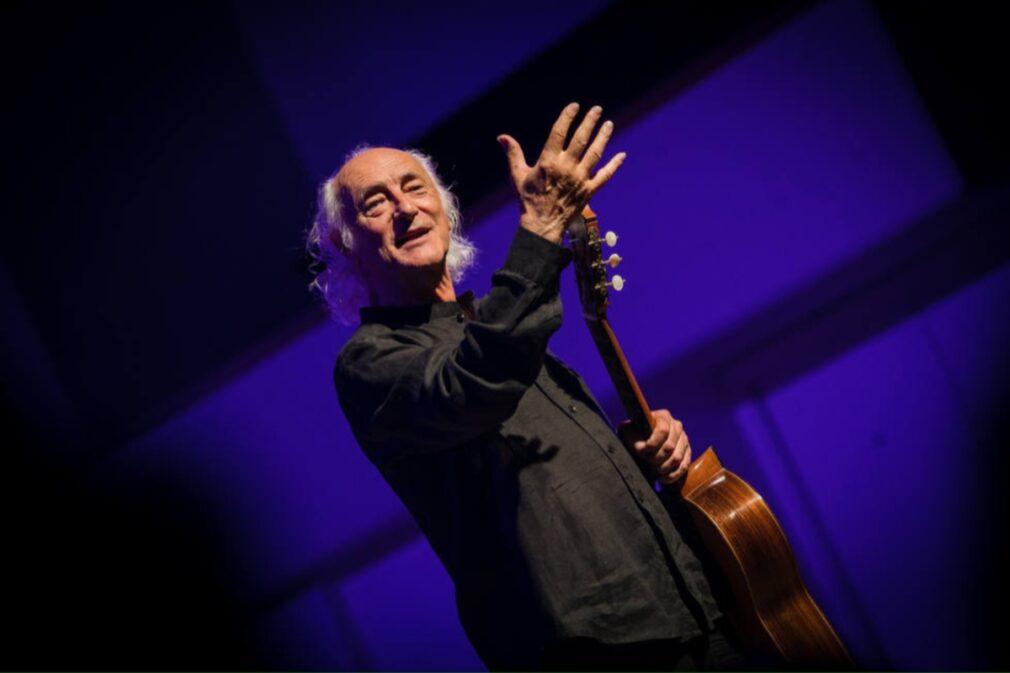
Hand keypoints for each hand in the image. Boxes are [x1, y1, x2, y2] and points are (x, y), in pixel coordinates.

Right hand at [497, 102, 625, 242]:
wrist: (542, 225)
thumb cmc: (528, 200)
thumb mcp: (518, 176)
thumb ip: (513, 154)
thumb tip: (502, 137)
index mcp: (548, 161)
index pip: (560, 132)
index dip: (568, 117)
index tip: (575, 106)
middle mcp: (566, 167)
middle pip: (581, 139)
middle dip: (590, 121)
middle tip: (597, 109)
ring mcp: (580, 179)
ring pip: (596, 153)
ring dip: (603, 137)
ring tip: (609, 124)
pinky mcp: (589, 191)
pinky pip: (605, 176)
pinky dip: (614, 165)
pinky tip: (622, 155)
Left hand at [619, 410, 691, 485]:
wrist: (640, 442)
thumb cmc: (633, 435)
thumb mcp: (628, 433)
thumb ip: (633, 439)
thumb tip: (642, 449)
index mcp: (663, 416)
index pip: (663, 431)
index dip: (653, 444)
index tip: (643, 451)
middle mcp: (676, 426)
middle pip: (670, 446)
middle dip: (656, 458)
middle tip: (647, 463)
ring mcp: (683, 439)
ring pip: (677, 458)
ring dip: (663, 467)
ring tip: (653, 470)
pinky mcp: (687, 452)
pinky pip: (684, 466)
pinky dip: (673, 475)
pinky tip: (662, 479)